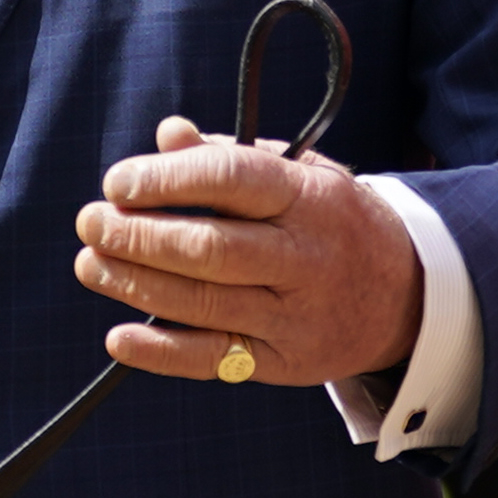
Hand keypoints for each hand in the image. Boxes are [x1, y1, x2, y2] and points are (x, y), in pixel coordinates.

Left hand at [71, 117, 419, 387]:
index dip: (167, 179)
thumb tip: (169, 134)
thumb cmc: (332, 222)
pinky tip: (120, 337)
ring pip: (205, 303)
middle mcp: (306, 257)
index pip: (231, 181)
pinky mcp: (286, 362)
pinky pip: (216, 360)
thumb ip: (232, 158)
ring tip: (91, 265)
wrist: (407, 296)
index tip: (117, 182)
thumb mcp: (301, 175)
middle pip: (210, 248)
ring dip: (136, 285)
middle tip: (91, 223)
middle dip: (139, 235)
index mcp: (309, 197)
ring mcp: (297, 315)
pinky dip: (161, 352)